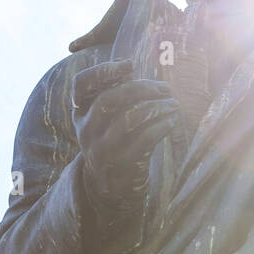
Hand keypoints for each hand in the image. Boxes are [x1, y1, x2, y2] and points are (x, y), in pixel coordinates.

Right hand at [71, 59, 180, 204]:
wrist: (109, 188)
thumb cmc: (114, 142)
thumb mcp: (104, 120)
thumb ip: (113, 94)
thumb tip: (129, 67)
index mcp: (80, 113)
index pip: (81, 84)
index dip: (103, 71)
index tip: (130, 65)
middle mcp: (87, 130)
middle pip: (109, 99)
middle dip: (141, 88)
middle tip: (165, 87)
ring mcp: (102, 150)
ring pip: (128, 119)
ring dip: (156, 107)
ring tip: (174, 103)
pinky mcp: (122, 166)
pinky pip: (144, 140)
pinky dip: (162, 126)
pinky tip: (173, 120)